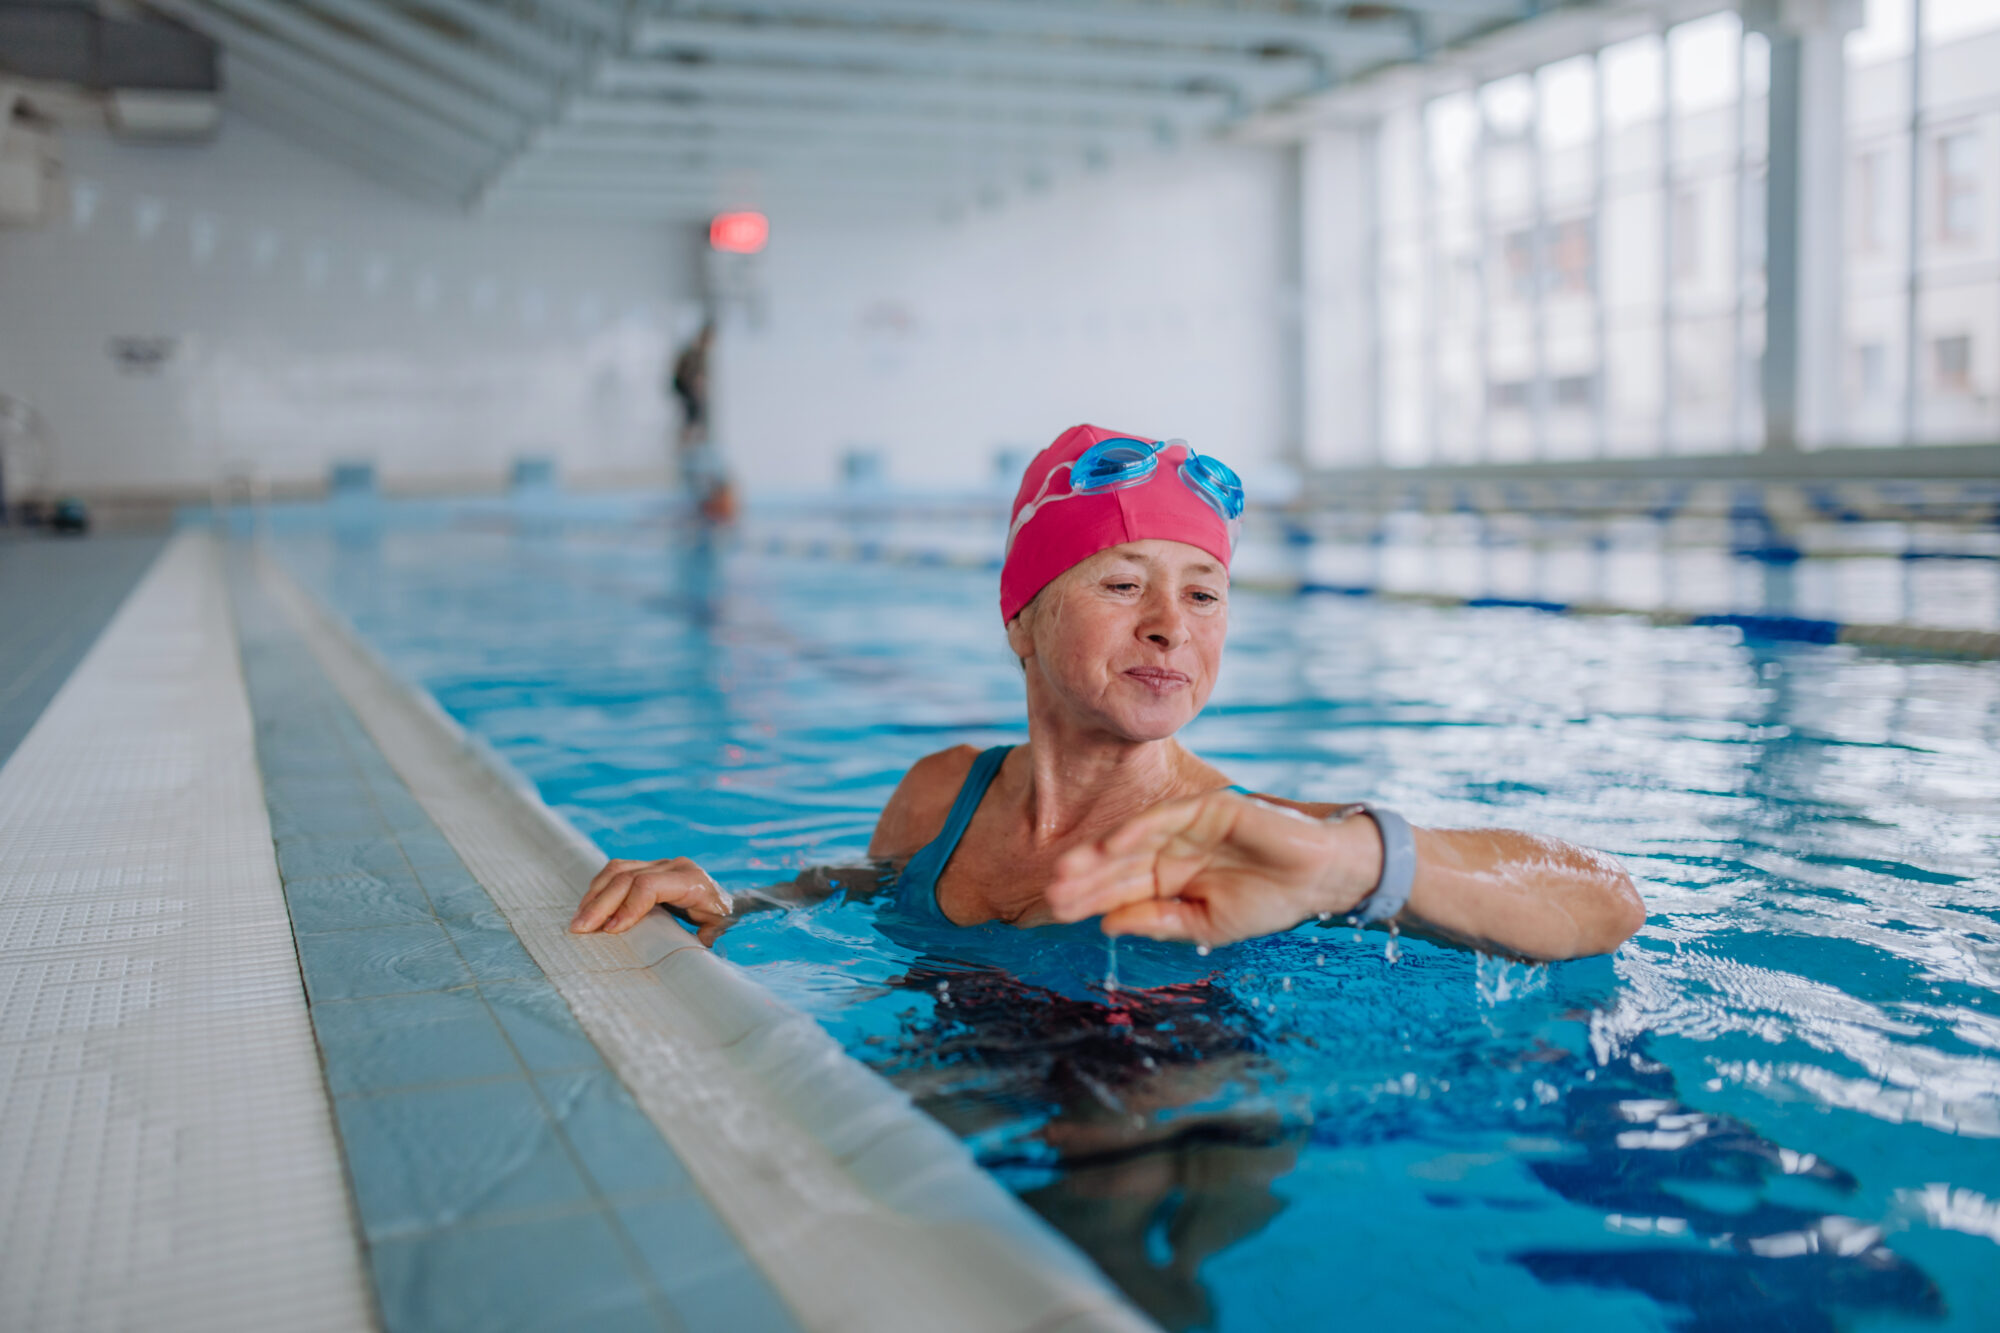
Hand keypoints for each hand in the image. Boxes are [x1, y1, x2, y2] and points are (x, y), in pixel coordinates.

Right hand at [570, 857, 732, 936]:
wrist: (727, 897)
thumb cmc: (722, 917)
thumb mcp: (718, 930)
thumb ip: (701, 939)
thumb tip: (678, 951)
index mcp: (691, 880)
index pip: (649, 885)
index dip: (627, 906)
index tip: (610, 930)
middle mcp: (673, 866)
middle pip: (627, 877)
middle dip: (600, 904)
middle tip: (580, 928)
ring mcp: (658, 863)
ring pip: (617, 870)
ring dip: (594, 895)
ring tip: (578, 920)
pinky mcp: (647, 866)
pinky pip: (617, 871)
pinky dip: (599, 889)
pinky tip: (588, 908)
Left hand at [1044, 792, 1382, 947]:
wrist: (1321, 878)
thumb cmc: (1269, 902)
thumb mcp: (1206, 925)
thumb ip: (1158, 921)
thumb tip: (1107, 925)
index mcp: (1169, 880)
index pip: (1120, 889)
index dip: (1089, 900)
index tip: (1054, 913)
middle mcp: (1171, 851)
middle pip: (1118, 865)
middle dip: (1084, 880)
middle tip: (1048, 895)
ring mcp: (1187, 827)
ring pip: (1132, 840)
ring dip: (1100, 855)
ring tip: (1067, 872)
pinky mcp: (1208, 807)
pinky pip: (1165, 816)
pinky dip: (1138, 828)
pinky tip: (1111, 845)